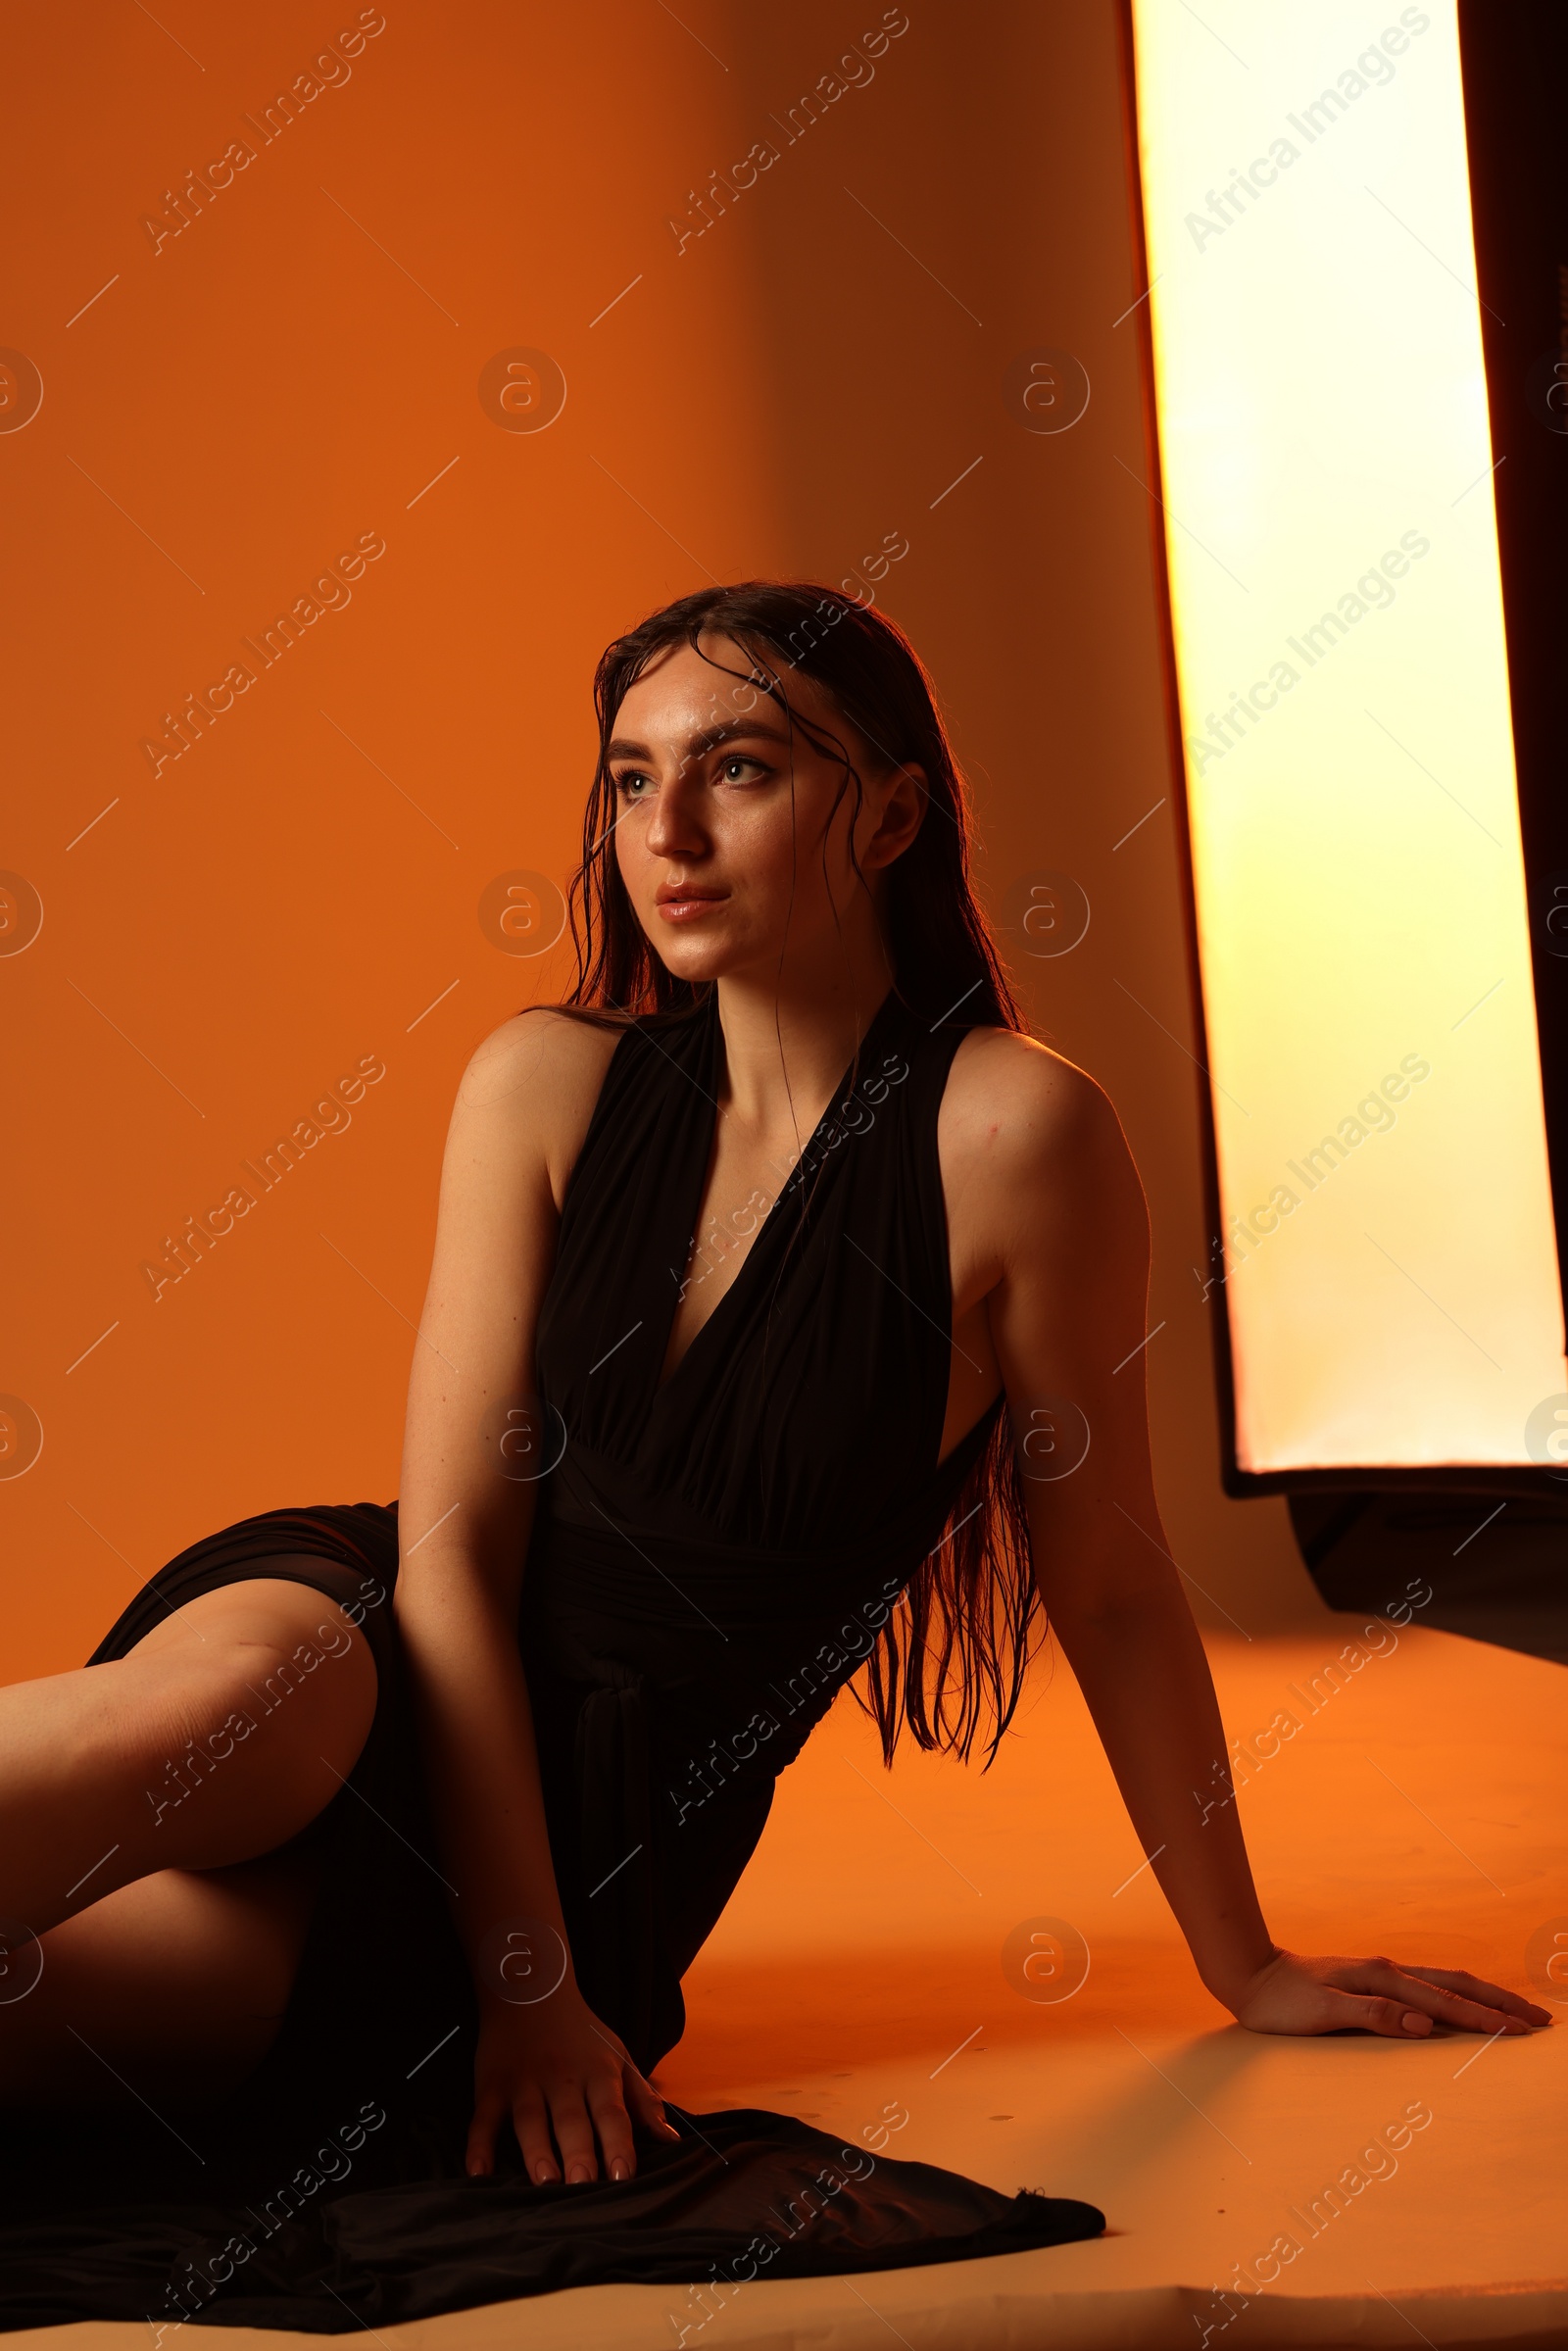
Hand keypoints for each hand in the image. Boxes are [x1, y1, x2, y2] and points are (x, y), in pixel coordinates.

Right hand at [465, 1982, 682, 2180]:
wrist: (533, 1991)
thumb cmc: (583, 2036)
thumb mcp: (619, 2057)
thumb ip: (643, 2101)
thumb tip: (671, 2141)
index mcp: (598, 2073)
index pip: (612, 2113)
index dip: (619, 2143)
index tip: (625, 2176)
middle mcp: (563, 2078)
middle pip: (572, 2120)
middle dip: (578, 2153)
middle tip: (584, 2186)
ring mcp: (525, 2082)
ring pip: (531, 2120)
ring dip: (536, 2151)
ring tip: (545, 2183)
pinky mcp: (492, 2086)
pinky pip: (483, 2119)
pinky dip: (478, 2145)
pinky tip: (478, 2173)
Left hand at [1229, 1947, 1552, 2038]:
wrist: (1251, 1976)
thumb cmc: (1283, 2002)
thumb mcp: (1323, 2012)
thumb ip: (1373, 2015)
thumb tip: (1424, 2024)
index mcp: (1383, 1978)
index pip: (1446, 2001)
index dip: (1485, 2018)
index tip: (1521, 2031)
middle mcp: (1389, 1971)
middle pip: (1458, 1984)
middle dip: (1500, 2002)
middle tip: (1541, 2019)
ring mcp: (1383, 1975)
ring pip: (1446, 1983)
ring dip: (1483, 1997)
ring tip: (1515, 2011)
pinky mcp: (1375, 1983)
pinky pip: (1429, 1988)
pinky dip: (1457, 1996)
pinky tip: (1463, 2007)